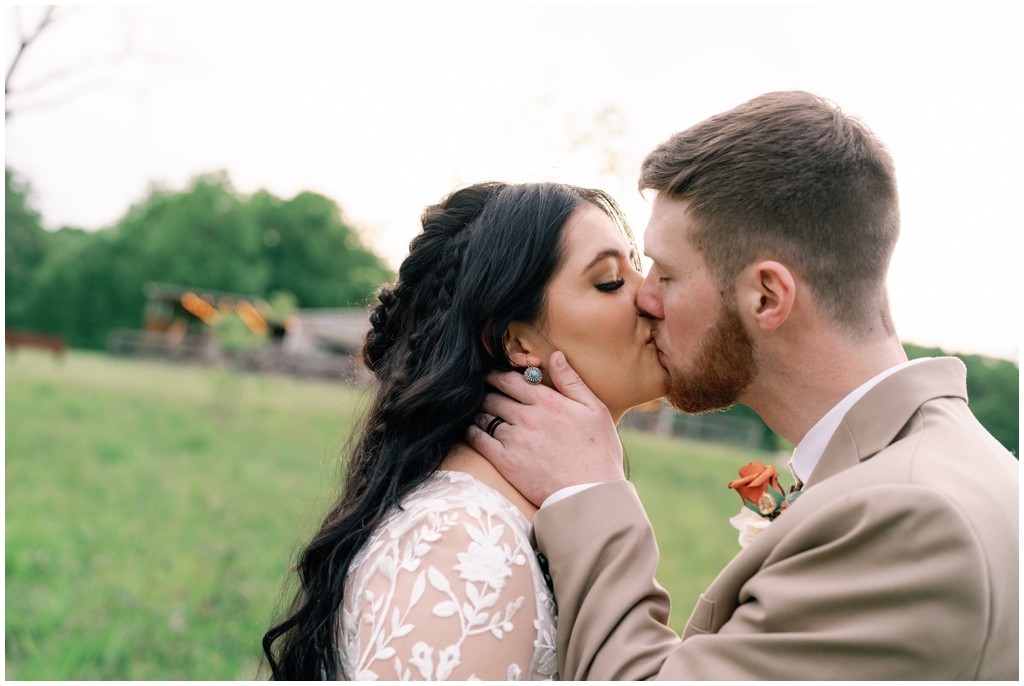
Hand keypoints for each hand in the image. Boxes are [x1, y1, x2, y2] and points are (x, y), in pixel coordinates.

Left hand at [466, 351, 624, 506]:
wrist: (590, 495)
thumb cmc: (598, 453)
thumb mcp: (595, 410)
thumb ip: (571, 381)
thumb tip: (555, 355)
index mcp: (547, 401)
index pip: (510, 379)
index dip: (497, 375)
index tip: (492, 376)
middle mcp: (527, 417)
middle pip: (493, 396)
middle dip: (486, 392)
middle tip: (482, 393)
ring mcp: (514, 440)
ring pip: (484, 416)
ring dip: (479, 412)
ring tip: (479, 412)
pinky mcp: (505, 463)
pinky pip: (478, 440)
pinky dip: (471, 431)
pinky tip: (472, 430)